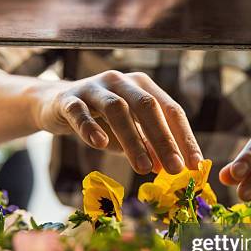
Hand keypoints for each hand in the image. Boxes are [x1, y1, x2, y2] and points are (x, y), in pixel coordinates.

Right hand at [35, 70, 202, 174]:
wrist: (56, 106)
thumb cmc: (101, 121)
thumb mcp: (130, 134)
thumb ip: (149, 146)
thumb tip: (172, 168)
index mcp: (143, 86)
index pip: (171, 110)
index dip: (184, 138)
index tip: (195, 166)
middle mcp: (121, 81)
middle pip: (147, 106)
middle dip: (164, 139)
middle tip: (175, 169)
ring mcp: (94, 87)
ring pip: (116, 108)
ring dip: (132, 140)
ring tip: (143, 168)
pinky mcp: (68, 99)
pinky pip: (80, 112)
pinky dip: (90, 127)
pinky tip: (98, 144)